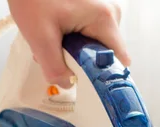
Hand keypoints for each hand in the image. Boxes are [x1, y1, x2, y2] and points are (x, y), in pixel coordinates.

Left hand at [7, 0, 129, 86]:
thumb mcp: (40, 38)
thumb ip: (55, 68)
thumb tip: (68, 84)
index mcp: (104, 19)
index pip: (118, 60)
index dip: (103, 76)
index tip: (86, 83)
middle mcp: (110, 13)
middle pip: (104, 54)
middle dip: (80, 62)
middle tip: (56, 54)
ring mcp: (102, 10)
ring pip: (94, 45)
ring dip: (73, 51)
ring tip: (52, 39)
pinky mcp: (93, 9)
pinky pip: (88, 34)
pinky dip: (71, 39)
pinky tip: (56, 32)